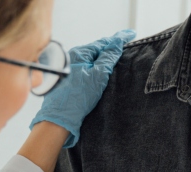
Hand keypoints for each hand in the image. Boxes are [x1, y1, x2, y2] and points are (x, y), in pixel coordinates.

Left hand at [30, 29, 135, 147]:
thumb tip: (117, 42)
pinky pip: (85, 68)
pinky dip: (95, 67)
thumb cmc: (78, 98)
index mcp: (79, 53)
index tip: (131, 34)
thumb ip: (108, 57)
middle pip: (96, 50)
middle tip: (125, 44)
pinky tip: (101, 71)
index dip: (118, 39)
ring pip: (90, 59)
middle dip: (110, 47)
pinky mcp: (68, 80)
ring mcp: (69, 69)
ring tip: (115, 56)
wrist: (59, 118)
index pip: (103, 42)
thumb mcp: (98, 75)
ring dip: (103, 58)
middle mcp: (72, 58)